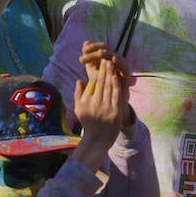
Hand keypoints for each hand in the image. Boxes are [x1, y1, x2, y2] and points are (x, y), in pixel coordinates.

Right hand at [70, 51, 128, 169]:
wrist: (98, 139)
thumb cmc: (88, 123)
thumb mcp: (79, 109)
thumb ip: (78, 94)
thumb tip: (79, 80)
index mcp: (86, 100)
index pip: (92, 82)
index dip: (96, 71)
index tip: (99, 62)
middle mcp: (95, 102)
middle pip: (100, 82)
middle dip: (104, 69)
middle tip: (106, 57)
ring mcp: (105, 107)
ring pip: (108, 86)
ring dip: (110, 73)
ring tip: (112, 63)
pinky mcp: (114, 111)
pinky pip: (115, 95)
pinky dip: (116, 85)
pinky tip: (117, 76)